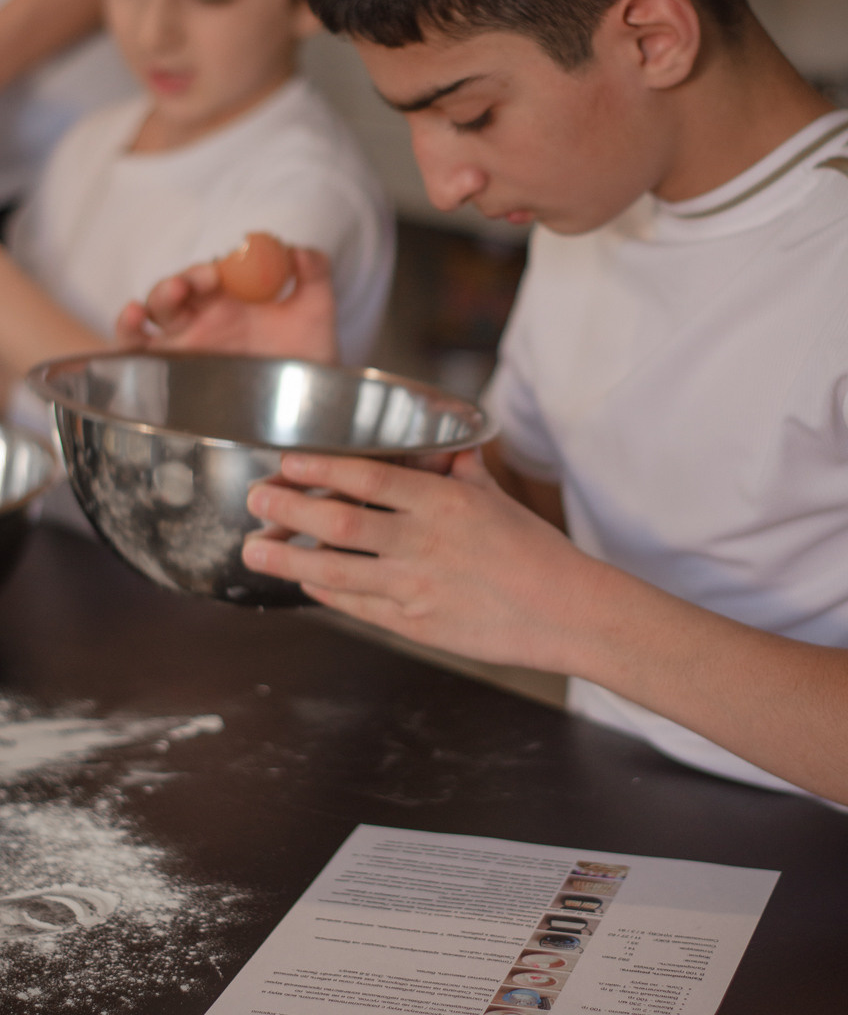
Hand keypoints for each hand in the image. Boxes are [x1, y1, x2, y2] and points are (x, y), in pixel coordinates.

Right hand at [114, 246, 337, 361]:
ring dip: (155, 299)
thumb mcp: (316, 311)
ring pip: (152, 316)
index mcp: (229, 299)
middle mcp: (202, 319)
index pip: (205, 274)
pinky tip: (131, 318)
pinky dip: (125, 332)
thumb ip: (314, 274)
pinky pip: (137, 350)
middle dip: (179, 282)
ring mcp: (185, 345)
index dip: (206, 269)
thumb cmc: (308, 355)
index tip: (219, 271)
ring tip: (167, 295)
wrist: (312, 401)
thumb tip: (299, 251)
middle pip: (174, 292)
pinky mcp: (171, 373)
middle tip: (198, 282)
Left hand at [241, 448, 589, 670]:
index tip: (286, 462)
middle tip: (255, 499)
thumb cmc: (536, 552)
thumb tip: (441, 450)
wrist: (566, 611)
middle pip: (338, 521)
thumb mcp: (497, 499)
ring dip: (286, 559)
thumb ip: (460, 473)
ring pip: (335, 570)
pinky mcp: (416, 625)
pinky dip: (325, 592)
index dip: (319, 468)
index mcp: (444, 502)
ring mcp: (417, 587)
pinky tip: (305, 579)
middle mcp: (424, 542)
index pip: (368, 478)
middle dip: (287, 509)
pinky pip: (357, 606)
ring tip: (254, 549)